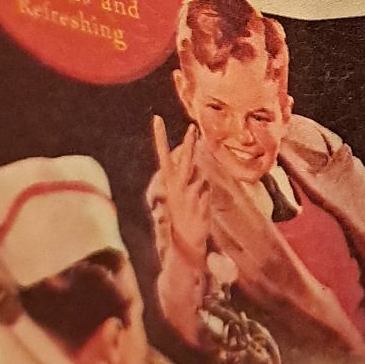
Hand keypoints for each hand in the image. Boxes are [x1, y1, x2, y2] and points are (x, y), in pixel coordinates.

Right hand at [152, 115, 210, 267]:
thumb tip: (196, 161)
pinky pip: (208, 190)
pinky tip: (199, 208)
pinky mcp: (200, 202)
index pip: (163, 156)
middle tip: (193, 127)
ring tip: (194, 202)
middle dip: (189, 144)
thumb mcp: (182, 195)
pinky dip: (206, 196)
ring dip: (201, 186)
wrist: (185, 244)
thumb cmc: (184, 218)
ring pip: (201, 177)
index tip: (157, 119)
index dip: (160, 137)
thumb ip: (188, 177)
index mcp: (169, 184)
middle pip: (185, 160)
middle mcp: (176, 187)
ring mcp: (188, 195)